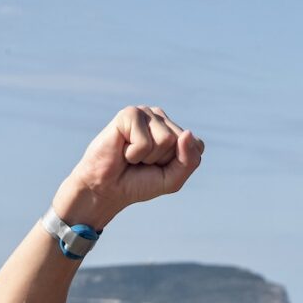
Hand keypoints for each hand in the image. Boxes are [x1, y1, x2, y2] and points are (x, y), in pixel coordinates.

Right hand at [53, 106, 204, 228]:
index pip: (196, 146)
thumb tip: (187, 133)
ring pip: (166, 140)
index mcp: (175, 131)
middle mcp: (162, 118)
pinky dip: (134, 154)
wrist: (106, 189)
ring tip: (132, 156)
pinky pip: (145, 141)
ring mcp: (145, 113)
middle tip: (143, 162)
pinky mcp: (129, 114)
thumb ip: (189, 160)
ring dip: (148, 156)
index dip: (179, 165)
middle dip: (163, 160)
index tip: (160, 167)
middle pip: (182, 142)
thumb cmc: (139, 183)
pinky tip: (123, 150)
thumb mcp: (173, 178)